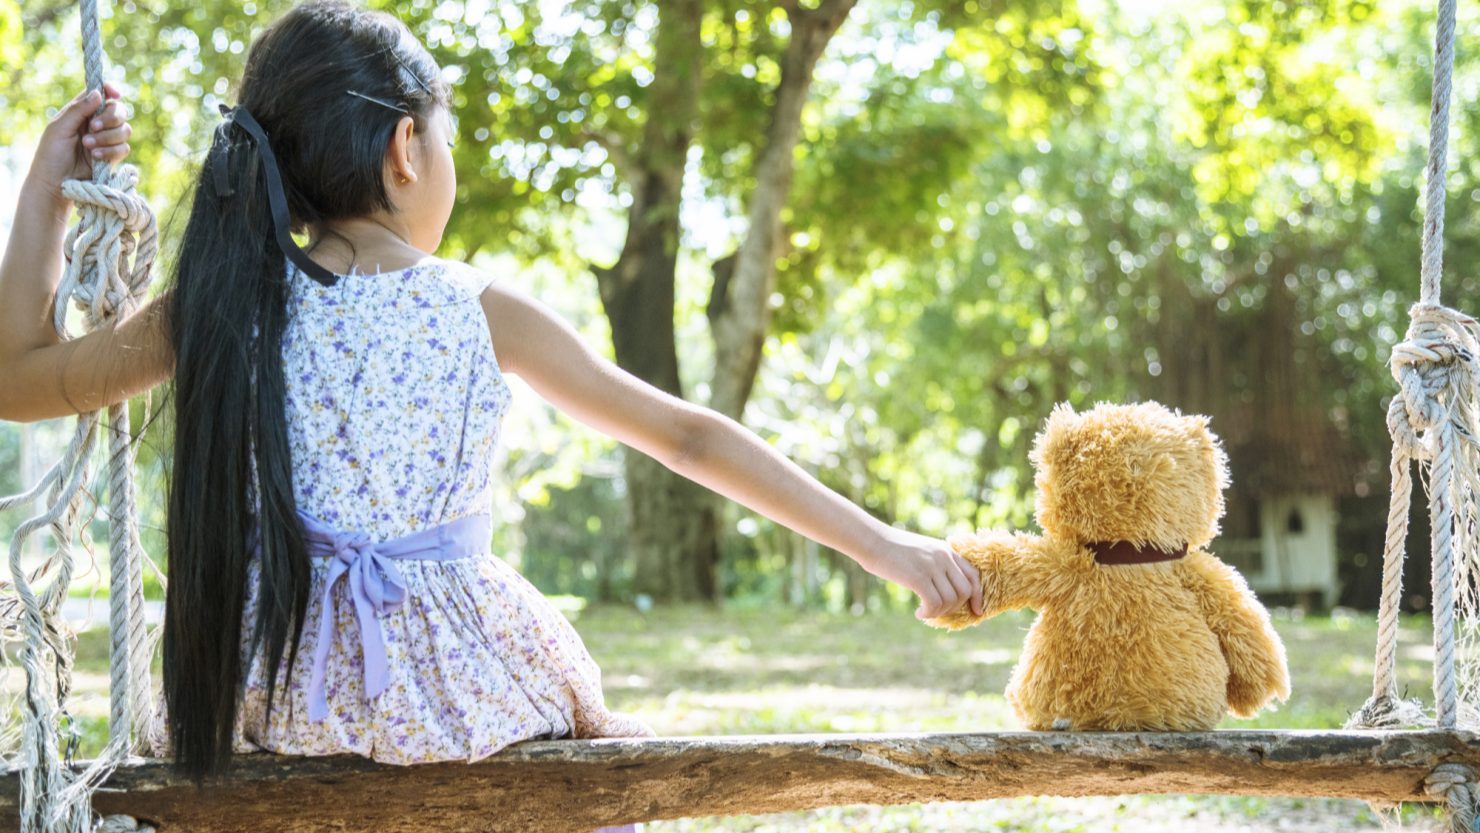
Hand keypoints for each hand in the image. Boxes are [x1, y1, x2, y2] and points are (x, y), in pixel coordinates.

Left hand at [24, 82, 132, 204]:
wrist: (55, 184)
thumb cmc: (51, 154)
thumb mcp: (59, 128)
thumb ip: (78, 110)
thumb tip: (98, 93)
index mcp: (81, 112)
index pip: (100, 94)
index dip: (110, 91)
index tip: (115, 94)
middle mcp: (96, 123)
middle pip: (118, 110)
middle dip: (111, 118)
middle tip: (94, 126)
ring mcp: (106, 140)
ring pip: (124, 130)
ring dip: (108, 137)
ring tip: (88, 146)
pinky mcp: (112, 156)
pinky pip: (123, 148)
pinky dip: (111, 151)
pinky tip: (95, 156)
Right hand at [864, 528, 984, 619]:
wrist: (873, 541)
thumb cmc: (894, 550)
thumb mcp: (923, 551)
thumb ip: (937, 564)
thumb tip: (947, 590)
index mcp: (946, 551)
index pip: (973, 575)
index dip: (979, 596)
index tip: (976, 611)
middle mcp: (943, 557)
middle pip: (964, 592)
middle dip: (954, 607)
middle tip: (937, 611)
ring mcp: (932, 566)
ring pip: (950, 600)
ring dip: (939, 612)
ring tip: (924, 611)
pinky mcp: (918, 577)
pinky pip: (934, 603)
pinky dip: (929, 613)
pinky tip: (918, 612)